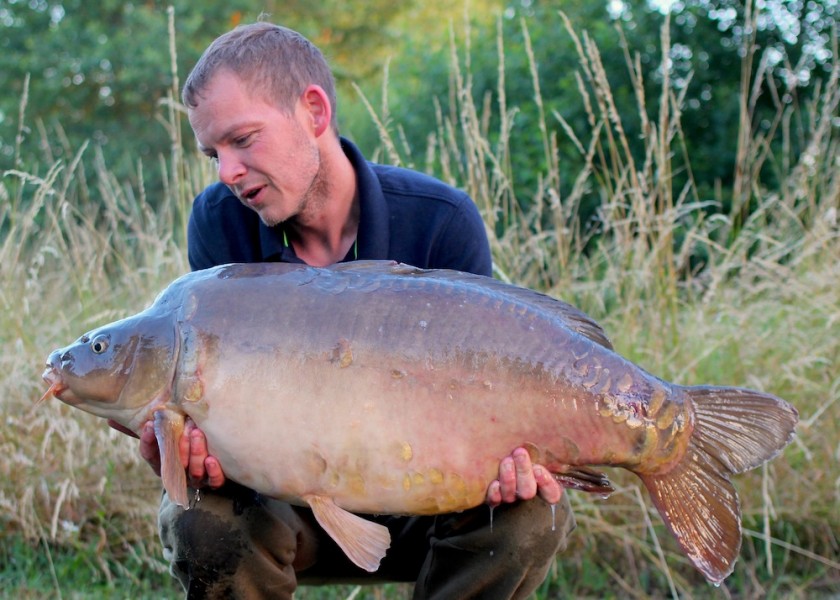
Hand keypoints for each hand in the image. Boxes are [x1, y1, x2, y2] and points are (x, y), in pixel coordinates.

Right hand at [108, 417, 225, 488]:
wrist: (209, 467)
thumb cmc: (180, 446)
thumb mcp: (161, 436)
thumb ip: (140, 429)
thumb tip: (110, 418)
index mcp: (162, 462)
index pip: (150, 454)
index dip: (149, 441)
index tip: (150, 425)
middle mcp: (178, 473)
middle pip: (174, 463)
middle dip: (180, 445)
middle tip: (187, 425)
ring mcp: (196, 479)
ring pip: (194, 472)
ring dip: (196, 453)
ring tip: (199, 433)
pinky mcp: (214, 483)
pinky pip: (214, 482)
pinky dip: (213, 472)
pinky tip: (212, 459)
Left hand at [485, 447, 562, 506]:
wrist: (499, 453)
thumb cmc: (523, 448)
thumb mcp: (536, 448)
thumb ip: (541, 447)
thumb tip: (558, 420)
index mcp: (543, 485)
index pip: (552, 493)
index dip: (546, 484)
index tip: (539, 468)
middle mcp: (526, 492)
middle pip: (528, 491)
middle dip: (524, 472)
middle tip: (520, 452)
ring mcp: (510, 497)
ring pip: (511, 495)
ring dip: (509, 478)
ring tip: (507, 461)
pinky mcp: (493, 498)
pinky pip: (494, 501)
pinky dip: (495, 493)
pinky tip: (494, 483)